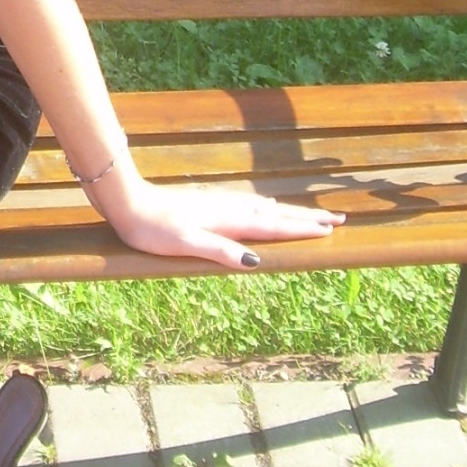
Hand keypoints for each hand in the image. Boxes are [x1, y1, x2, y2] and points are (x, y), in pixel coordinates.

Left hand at [100, 176, 344, 270]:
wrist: (127, 203)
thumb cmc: (153, 229)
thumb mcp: (186, 244)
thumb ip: (220, 251)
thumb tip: (256, 262)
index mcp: (228, 221)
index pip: (273, 225)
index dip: (302, 228)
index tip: (331, 229)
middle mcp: (229, 209)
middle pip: (276, 214)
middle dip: (306, 218)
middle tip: (338, 219)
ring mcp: (219, 204)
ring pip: (264, 208)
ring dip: (289, 212)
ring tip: (311, 216)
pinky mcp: (208, 204)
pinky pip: (249, 206)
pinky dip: (267, 208)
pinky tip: (265, 207)